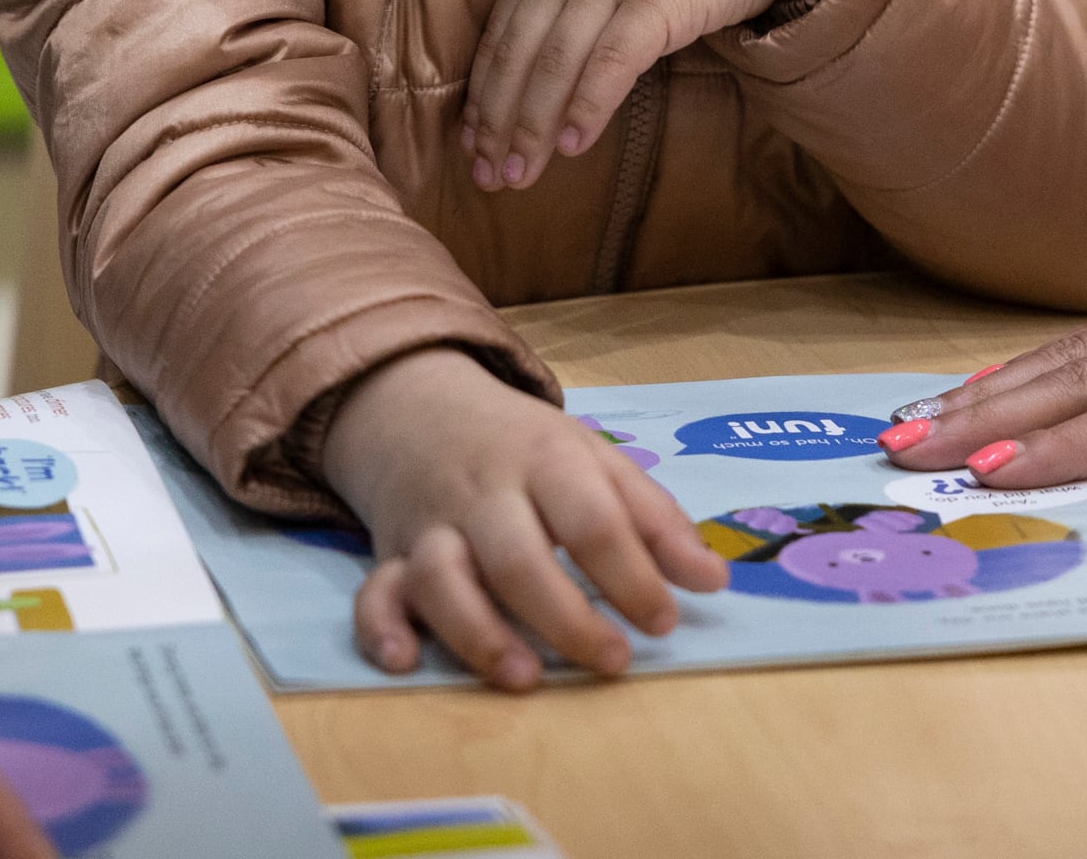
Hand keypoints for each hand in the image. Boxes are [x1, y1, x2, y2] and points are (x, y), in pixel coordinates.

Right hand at [321, 349, 727, 687]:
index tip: (665, 622)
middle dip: (565, 616)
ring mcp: (432, 524)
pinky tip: (405, 661)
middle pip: (517, 555)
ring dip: (479, 634)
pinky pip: (374, 593)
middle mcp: (485, 493)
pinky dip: (381, 627)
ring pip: (443, 579)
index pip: (592, 517)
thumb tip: (712, 581)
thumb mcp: (596, 461)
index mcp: (547, 459)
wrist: (419, 408)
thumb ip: (655, 519)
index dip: (632, 573)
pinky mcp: (389, 554)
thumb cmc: (526, 447)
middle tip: (613, 661)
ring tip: (525, 678)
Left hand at [461, 0, 859, 185]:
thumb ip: (571, 3)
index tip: (472, 145)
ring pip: (554, 64)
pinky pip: (611, 62)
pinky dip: (587, 106)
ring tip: (522, 175)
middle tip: (489, 177)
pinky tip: (575, 146)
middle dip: (497, 123)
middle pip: (517, 55)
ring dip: (532, 127)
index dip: (481, 96)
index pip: (499, 35)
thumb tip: (539, 79)